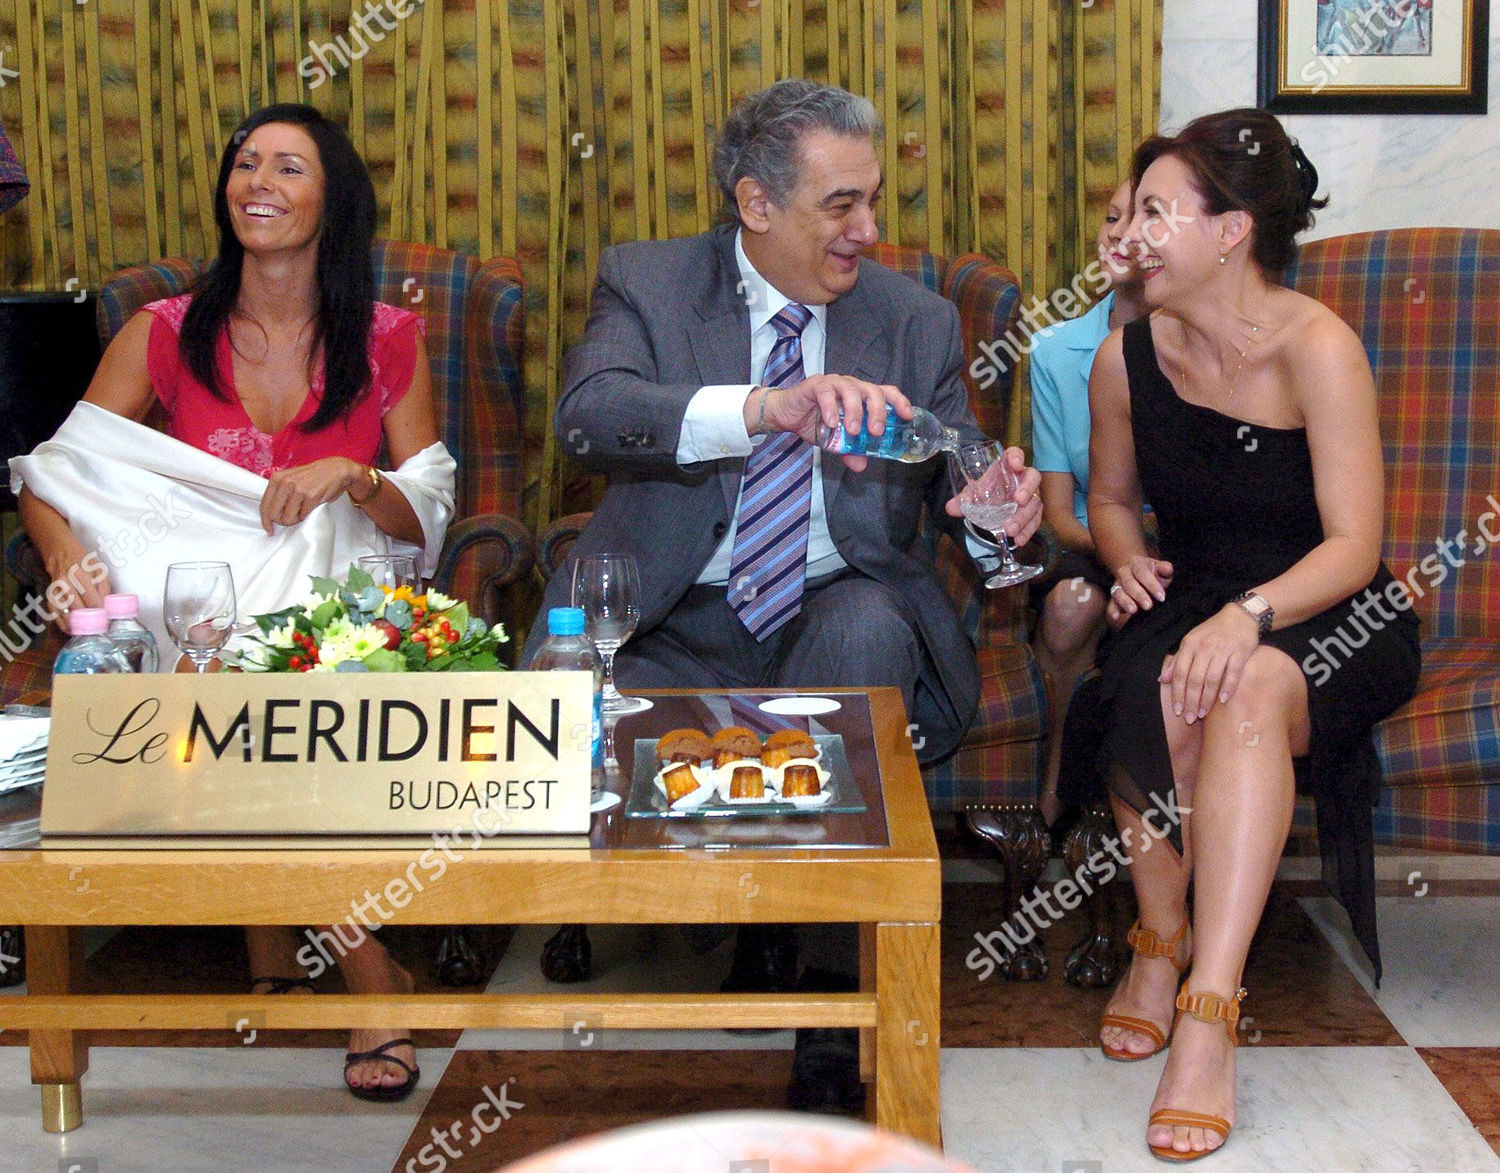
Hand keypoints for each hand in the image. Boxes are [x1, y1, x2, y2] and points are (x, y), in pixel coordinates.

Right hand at [42, 538, 110, 632]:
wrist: (61, 554)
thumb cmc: (84, 562)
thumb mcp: (99, 570)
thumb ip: (104, 588)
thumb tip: (108, 607)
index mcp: (81, 576)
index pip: (92, 600)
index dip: (100, 612)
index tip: (107, 620)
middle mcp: (66, 584)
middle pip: (79, 609)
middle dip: (90, 620)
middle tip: (99, 629)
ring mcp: (56, 591)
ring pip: (66, 613)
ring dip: (77, 625)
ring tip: (87, 633)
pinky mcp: (50, 596)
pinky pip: (55, 614)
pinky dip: (64, 624)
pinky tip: (72, 630)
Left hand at [260, 457, 366, 533]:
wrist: (335, 470)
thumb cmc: (313, 476)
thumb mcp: (290, 478)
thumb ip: (279, 491)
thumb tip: (271, 512)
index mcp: (277, 478)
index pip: (264, 505)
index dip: (265, 520)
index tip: (269, 528)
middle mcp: (286, 483)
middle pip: (274, 514)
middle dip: (281, 521)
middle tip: (289, 519)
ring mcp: (298, 489)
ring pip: (288, 518)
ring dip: (295, 520)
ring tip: (301, 512)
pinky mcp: (311, 496)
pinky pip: (303, 516)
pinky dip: (306, 515)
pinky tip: (310, 507)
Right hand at [756, 375, 911, 471]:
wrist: (785, 415)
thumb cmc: (814, 421)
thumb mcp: (835, 441)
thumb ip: (849, 450)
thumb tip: (861, 466)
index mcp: (861, 396)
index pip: (886, 392)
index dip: (899, 402)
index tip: (907, 417)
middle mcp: (851, 386)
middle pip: (872, 391)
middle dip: (878, 411)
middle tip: (876, 432)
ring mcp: (833, 384)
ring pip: (851, 390)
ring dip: (855, 411)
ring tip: (853, 431)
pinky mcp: (815, 385)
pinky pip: (826, 393)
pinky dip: (831, 407)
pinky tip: (831, 422)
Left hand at [942, 447, 1040, 541]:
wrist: (993, 504)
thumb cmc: (987, 491)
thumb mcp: (974, 493)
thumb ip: (963, 499)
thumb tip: (951, 508)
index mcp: (1007, 467)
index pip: (1016, 454)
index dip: (1017, 456)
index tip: (1014, 463)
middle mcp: (1022, 479)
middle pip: (1033, 478)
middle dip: (1027, 489)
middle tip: (1018, 501)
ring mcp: (1031, 495)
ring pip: (1035, 502)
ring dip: (1024, 517)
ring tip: (1010, 529)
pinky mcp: (1033, 512)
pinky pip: (1035, 520)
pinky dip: (1027, 531)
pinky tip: (1019, 540)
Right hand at [1106, 554, 1173, 625]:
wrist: (1139, 575)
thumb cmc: (1153, 574)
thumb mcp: (1161, 569)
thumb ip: (1165, 568)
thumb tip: (1167, 568)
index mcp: (1136, 564)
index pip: (1142, 573)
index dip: (1151, 585)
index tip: (1162, 597)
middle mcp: (1124, 573)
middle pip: (1129, 583)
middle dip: (1139, 595)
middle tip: (1148, 606)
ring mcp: (1117, 586)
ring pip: (1118, 593)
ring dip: (1125, 602)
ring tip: (1133, 610)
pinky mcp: (1114, 598)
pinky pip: (1111, 604)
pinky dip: (1112, 610)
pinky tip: (1116, 616)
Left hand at [1158, 604, 1259, 722]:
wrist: (1240, 616)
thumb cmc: (1212, 632)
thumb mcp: (1191, 641)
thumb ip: (1177, 660)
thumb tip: (1162, 680)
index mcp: (1189, 645)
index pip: (1179, 673)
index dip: (1177, 693)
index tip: (1177, 710)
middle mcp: (1204, 647)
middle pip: (1194, 679)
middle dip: (1191, 701)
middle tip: (1190, 718)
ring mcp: (1223, 649)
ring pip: (1212, 679)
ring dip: (1206, 699)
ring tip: (1203, 713)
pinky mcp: (1240, 652)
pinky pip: (1233, 673)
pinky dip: (1228, 688)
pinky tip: (1223, 700)